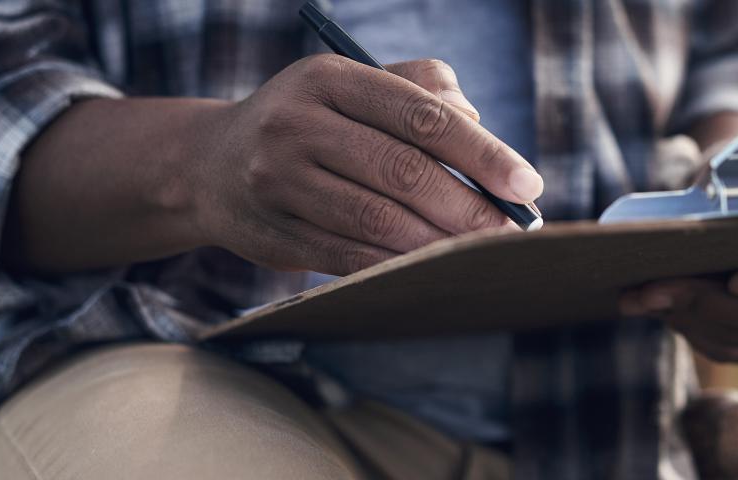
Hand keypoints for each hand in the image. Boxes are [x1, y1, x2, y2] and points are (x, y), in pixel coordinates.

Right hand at [193, 55, 541, 274]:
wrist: (211, 165)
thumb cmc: (313, 120)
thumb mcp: (356, 85)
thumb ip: (422, 90)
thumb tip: (480, 127)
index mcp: (328, 79)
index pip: (419, 115)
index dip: (481, 151)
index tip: (526, 182)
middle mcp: (296, 125)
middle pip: (403, 171)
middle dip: (468, 206)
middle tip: (511, 230)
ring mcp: (279, 183)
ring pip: (378, 220)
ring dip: (440, 242)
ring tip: (481, 251)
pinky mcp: (274, 234)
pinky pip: (351, 256)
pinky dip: (400, 265)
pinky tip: (433, 268)